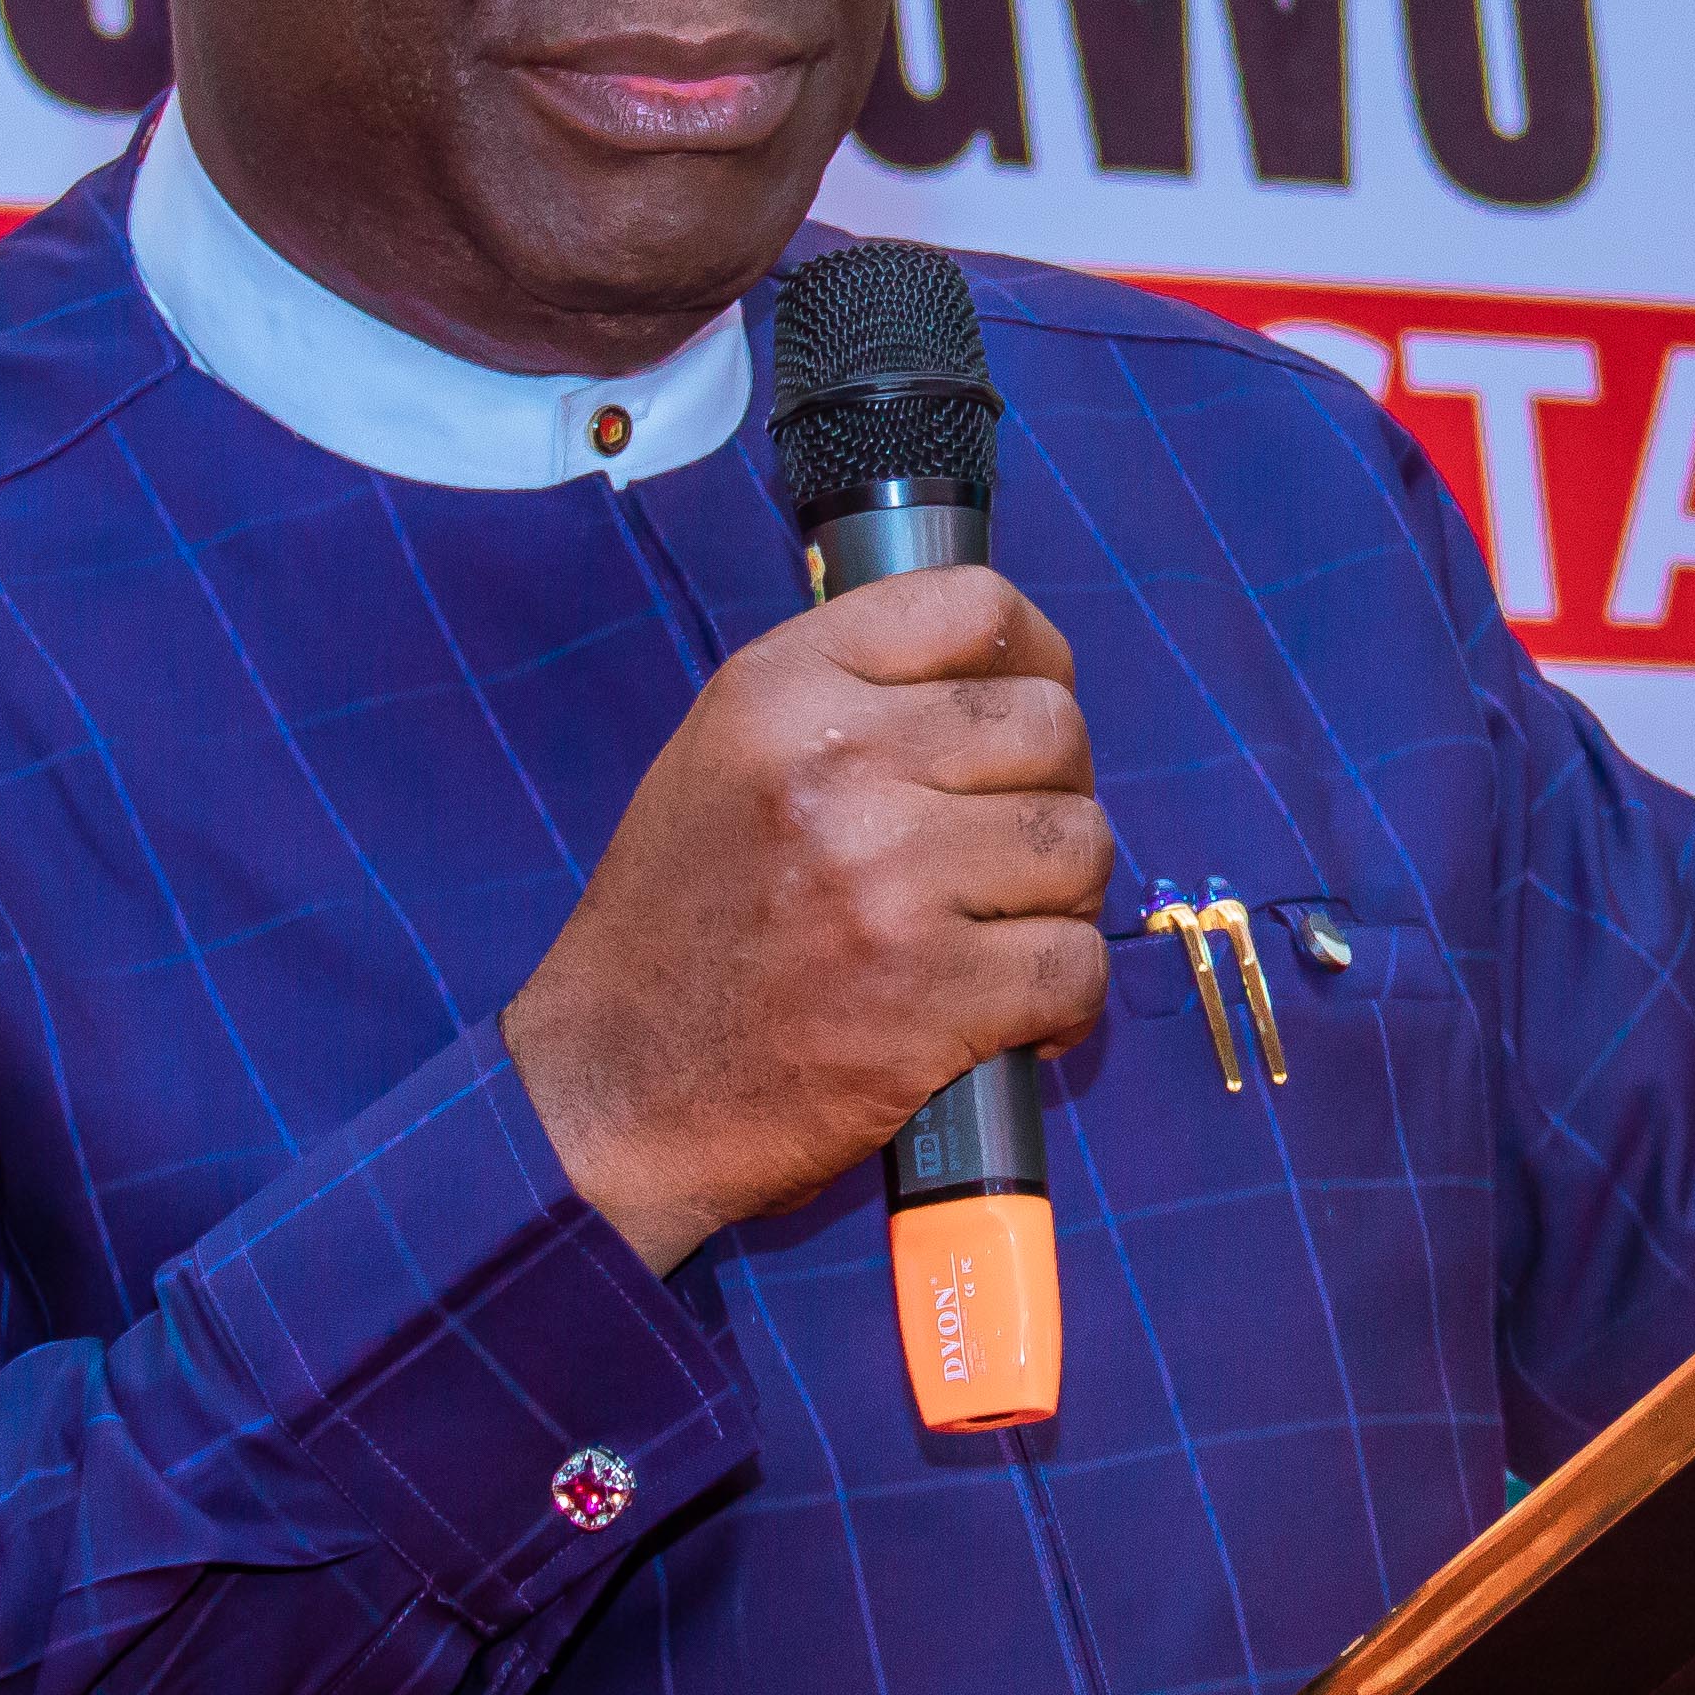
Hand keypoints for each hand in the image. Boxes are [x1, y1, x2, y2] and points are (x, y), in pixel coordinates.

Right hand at [506, 567, 1111, 1271]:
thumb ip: (851, 696)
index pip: (978, 608)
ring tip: (1008, 935)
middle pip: (1052, 728)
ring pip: (1081, 844)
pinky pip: (1077, 963)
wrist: (613, 1085)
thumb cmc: (685, 921)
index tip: (1030, 711)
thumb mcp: (727, 755)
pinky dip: (1066, 1001)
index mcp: (783, 689)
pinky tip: (1018, 1017)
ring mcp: (887, 880)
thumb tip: (1006, 671)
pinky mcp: (930, 992)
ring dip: (1064, 899)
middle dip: (1059, 789)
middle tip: (1016, 851)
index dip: (1036, 659)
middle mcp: (837, 766)